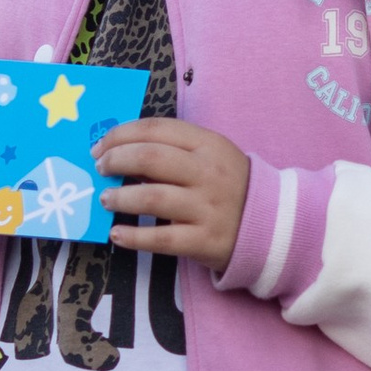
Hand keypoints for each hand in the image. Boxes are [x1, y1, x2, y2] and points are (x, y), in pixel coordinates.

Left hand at [95, 122, 252, 271]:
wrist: (271, 224)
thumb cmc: (229, 186)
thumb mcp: (209, 157)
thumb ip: (173, 151)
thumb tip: (120, 153)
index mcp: (208, 145)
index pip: (157, 129)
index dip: (121, 135)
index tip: (100, 146)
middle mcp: (208, 173)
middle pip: (151, 158)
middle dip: (116, 160)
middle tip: (100, 168)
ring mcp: (207, 208)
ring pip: (152, 197)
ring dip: (120, 197)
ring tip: (106, 199)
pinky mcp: (205, 240)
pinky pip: (162, 239)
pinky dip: (134, 237)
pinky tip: (117, 234)